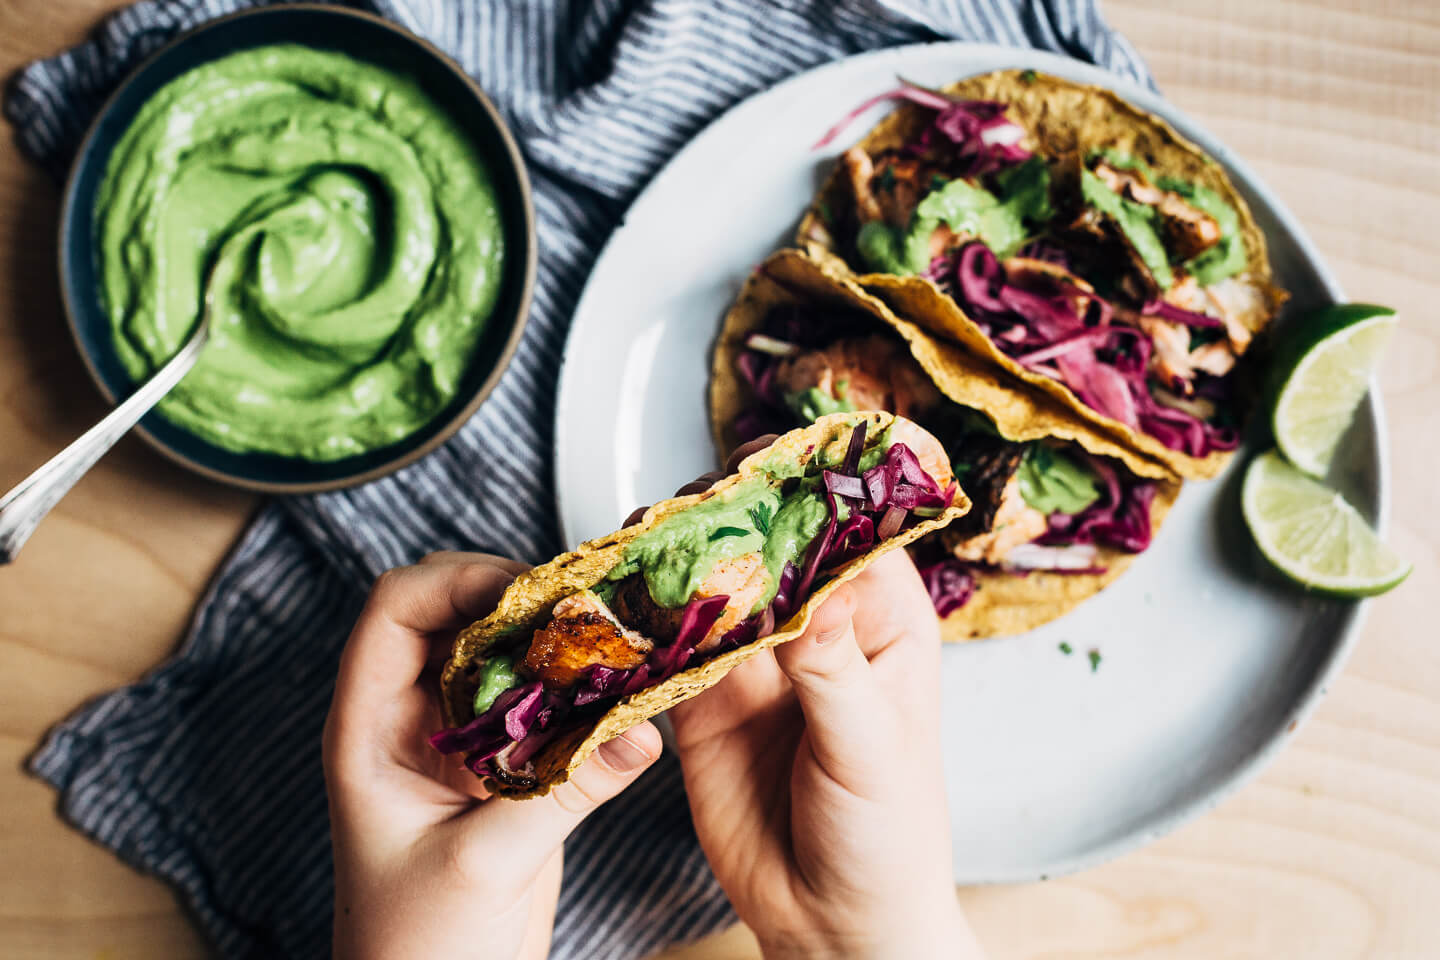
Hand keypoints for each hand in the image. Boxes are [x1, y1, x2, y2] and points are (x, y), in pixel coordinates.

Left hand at [323, 552, 662, 959]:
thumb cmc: (414, 952)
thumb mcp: (487, 863)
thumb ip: (565, 788)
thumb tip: (641, 728)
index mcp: (367, 730)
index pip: (395, 609)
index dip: (458, 582)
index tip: (529, 591)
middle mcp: (407, 722)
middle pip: (453, 613)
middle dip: (519, 596)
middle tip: (586, 607)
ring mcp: (455, 742)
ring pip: (499, 651)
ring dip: (552, 637)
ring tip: (610, 636)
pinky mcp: (501, 767)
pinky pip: (535, 699)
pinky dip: (574, 684)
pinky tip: (616, 688)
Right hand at [665, 442, 984, 959]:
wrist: (834, 925)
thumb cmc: (889, 838)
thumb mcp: (872, 749)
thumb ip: (834, 668)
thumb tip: (810, 588)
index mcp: (879, 620)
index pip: (846, 529)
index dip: (808, 491)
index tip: (762, 462)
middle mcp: (816, 624)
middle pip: (767, 544)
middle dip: (727, 519)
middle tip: (685, 512)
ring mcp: (756, 660)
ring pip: (711, 587)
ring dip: (676, 564)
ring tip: (641, 548)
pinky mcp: (703, 699)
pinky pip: (669, 647)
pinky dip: (644, 627)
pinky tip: (620, 608)